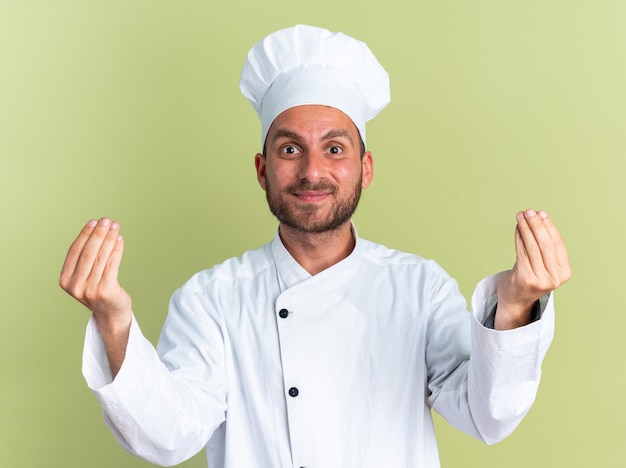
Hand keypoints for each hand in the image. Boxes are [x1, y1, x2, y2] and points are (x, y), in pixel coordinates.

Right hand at [59, 218, 131, 325]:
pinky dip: (116, 250)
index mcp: (65, 281)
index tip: (94, 222)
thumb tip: (97, 229)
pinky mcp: (106, 291)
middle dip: (98, 234)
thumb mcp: (85, 276)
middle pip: (88, 253)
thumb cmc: (98, 289)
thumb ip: (86, 258)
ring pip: (101, 258)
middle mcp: (75, 286)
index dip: (84, 235)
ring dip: (109, 239)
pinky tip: (119, 240)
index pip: (74, 252)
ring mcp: (90, 290)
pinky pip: (112, 265)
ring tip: (115, 227)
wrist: (111, 314)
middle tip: (107, 220)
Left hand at [495, 210, 570, 329]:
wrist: (516, 301)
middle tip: (528, 212)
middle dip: (536, 225)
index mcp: (564, 272)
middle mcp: (555, 277)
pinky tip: (517, 228)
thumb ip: (545, 247)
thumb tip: (538, 217)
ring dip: (525, 228)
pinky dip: (518, 237)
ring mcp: (541, 279)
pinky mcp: (525, 279)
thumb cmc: (529, 278)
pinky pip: (521, 252)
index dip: (549, 227)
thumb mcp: (543, 265)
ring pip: (532, 246)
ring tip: (520, 216)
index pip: (557, 244)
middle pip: (545, 244)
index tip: (541, 213)